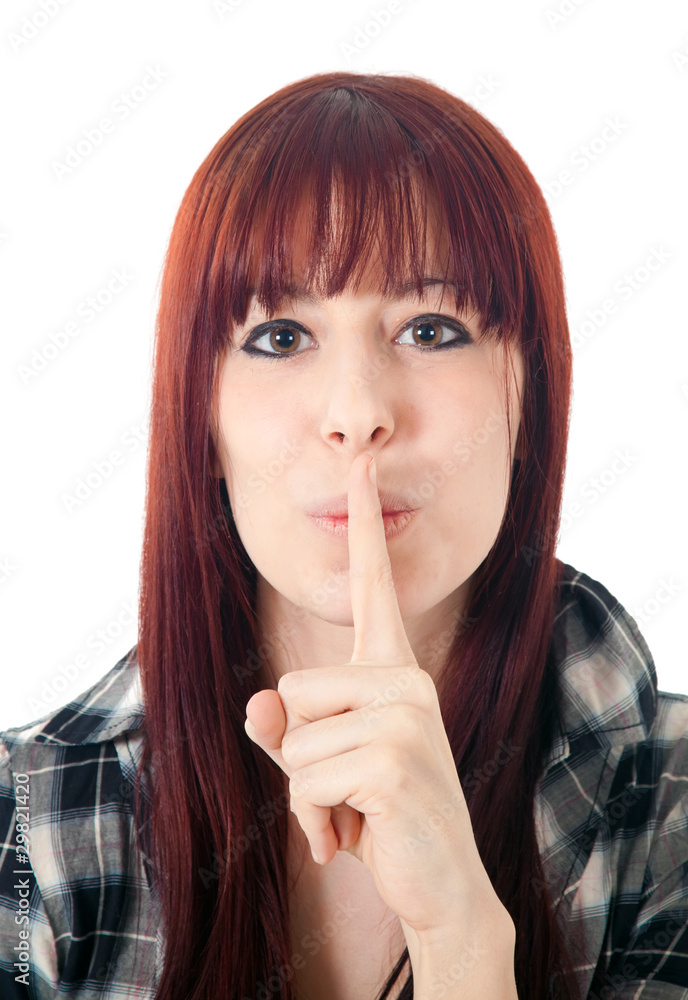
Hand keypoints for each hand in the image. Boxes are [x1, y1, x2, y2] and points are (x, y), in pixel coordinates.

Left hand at [244, 452, 508, 942]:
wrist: (438, 884)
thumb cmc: (379, 816)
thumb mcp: (322, 769)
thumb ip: (285, 731)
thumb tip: (256, 704)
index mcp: (392, 669)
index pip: (375, 582)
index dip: (367, 523)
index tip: (362, 460)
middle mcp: (405, 679)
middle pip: (290, 692)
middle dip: (300, 758)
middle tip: (349, 790)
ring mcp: (406, 715)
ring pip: (291, 741)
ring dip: (306, 794)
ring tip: (355, 811)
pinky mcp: (394, 756)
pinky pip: (304, 778)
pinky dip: (315, 820)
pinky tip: (355, 836)